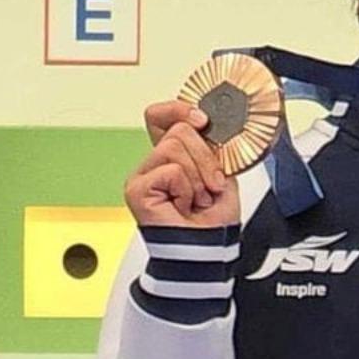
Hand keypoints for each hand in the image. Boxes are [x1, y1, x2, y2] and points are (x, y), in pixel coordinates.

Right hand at [124, 100, 239, 226]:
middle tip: (210, 186)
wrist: (210, 248)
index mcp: (172, 156)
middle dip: (206, 158)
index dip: (179, 109)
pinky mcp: (137, 189)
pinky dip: (187, 189)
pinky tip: (183, 205)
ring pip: (175, 147)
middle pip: (178, 129)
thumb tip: (207, 123)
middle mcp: (154, 163)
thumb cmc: (215, 220)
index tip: (202, 120)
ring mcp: (143, 175)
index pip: (161, 116)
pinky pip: (171, 170)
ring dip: (199, 177)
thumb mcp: (221, 172)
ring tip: (198, 198)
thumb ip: (211, 146)